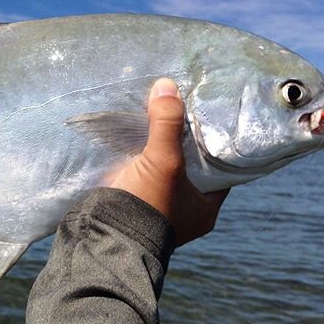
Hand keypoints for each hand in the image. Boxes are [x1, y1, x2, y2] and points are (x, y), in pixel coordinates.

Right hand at [109, 78, 228, 246]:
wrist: (104, 238)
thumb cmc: (146, 205)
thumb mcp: (163, 161)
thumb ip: (167, 123)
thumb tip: (167, 85)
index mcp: (205, 209)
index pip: (219, 169)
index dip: (213, 144)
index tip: (205, 120)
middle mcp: (185, 212)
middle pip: (190, 169)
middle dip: (183, 145)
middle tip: (179, 115)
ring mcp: (159, 211)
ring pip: (165, 172)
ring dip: (159, 152)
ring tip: (155, 123)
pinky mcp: (135, 208)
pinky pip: (144, 178)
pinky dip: (140, 162)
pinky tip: (134, 142)